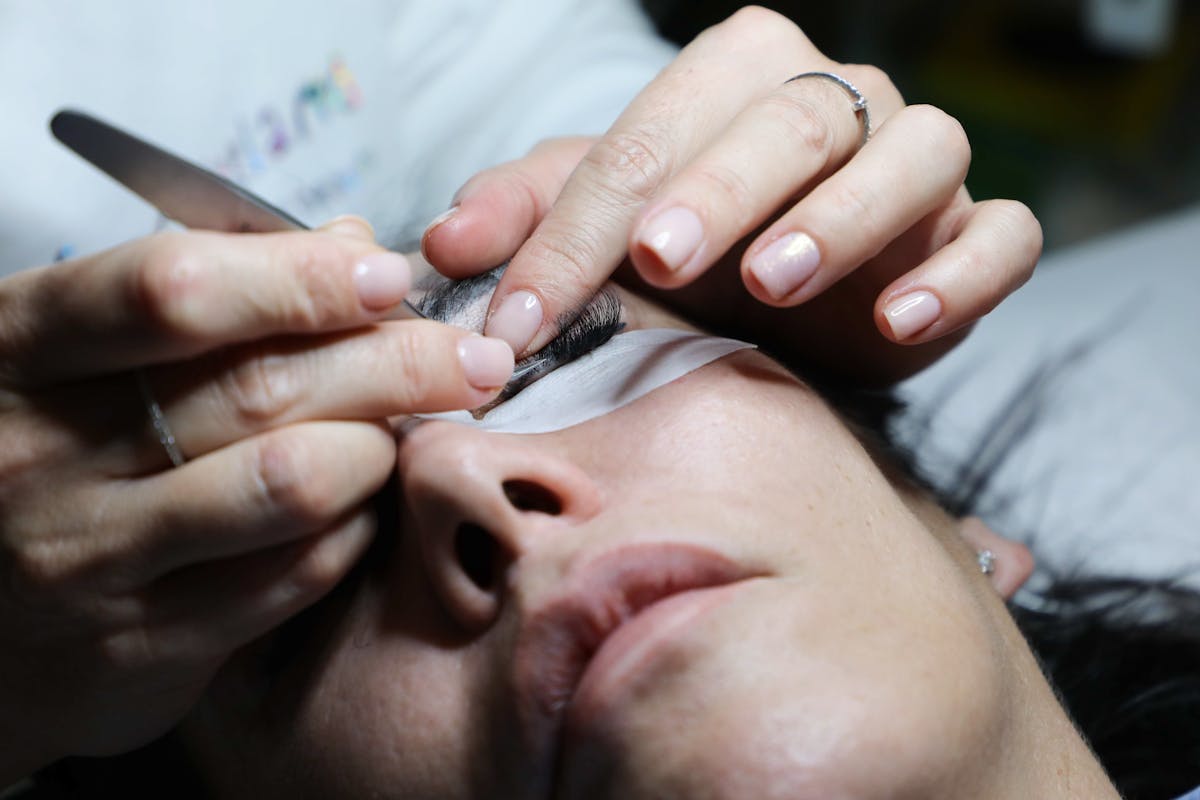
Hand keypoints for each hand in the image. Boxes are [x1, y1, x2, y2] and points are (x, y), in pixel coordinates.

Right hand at [0, 219, 512, 779]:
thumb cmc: (53, 453)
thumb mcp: (87, 352)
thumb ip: (216, 291)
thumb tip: (352, 243)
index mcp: (22, 349)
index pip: (171, 291)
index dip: (301, 278)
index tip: (390, 276)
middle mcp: (44, 452)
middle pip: (262, 386)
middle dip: (396, 361)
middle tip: (473, 356)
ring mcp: (92, 556)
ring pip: (295, 481)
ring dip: (381, 445)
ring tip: (411, 429)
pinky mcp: (147, 644)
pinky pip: (298, 572)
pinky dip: (359, 526)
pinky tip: (370, 501)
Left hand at [422, 7, 1041, 383]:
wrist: (802, 302)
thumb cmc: (696, 249)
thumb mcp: (604, 222)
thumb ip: (529, 215)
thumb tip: (440, 243)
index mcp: (738, 78)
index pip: (652, 135)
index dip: (579, 228)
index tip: (521, 317)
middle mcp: (838, 100)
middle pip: (790, 121)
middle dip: (719, 190)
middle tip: (659, 261)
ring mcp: (918, 161)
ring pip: (908, 157)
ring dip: (841, 217)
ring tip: (773, 281)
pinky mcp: (976, 232)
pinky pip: (1002, 236)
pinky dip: (961, 274)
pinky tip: (902, 321)